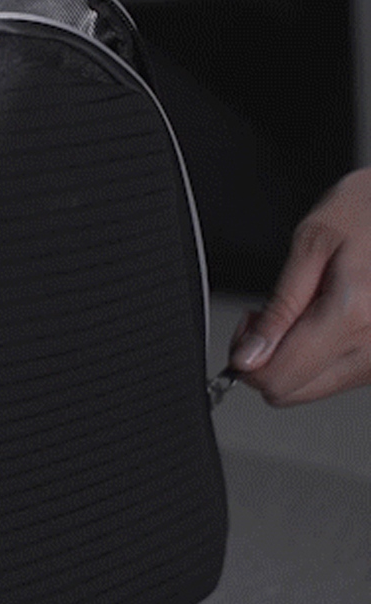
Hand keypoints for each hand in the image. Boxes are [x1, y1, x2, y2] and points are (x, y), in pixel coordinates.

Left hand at [230, 167, 370, 404]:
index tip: (248, 328)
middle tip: (267, 318)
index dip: (246, 358)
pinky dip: (315, 356)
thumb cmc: (368, 212)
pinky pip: (335, 377)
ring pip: (310, 389)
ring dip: (291, 357)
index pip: (278, 378)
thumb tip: (248, 356)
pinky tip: (321, 320)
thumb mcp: (311, 244)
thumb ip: (279, 308)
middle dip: (264, 359)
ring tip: (303, 310)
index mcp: (352, 314)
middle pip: (291, 392)